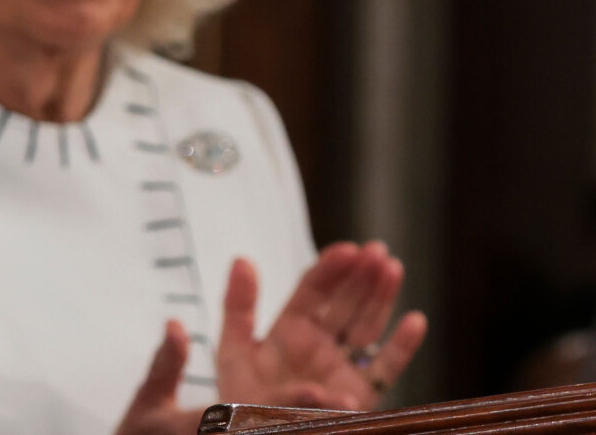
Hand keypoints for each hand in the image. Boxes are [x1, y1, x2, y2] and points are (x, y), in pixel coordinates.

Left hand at [114, 243, 426, 434]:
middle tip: (377, 249)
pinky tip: (415, 320)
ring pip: (368, 326)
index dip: (331, 268)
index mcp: (290, 329)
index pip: (314, 290)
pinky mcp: (363, 397)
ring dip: (382, 298)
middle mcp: (321, 344)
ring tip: (393, 268)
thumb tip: (242, 258)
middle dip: (361, 275)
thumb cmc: (242, 399)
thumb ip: (238, 306)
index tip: (348, 249)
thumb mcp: (233, 349)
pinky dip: (402, 346)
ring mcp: (343, 368)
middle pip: (346, 303)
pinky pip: (385, 369)